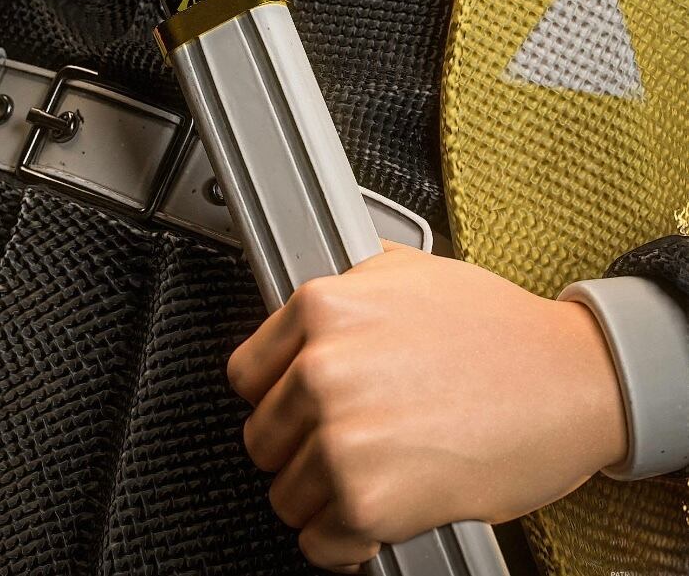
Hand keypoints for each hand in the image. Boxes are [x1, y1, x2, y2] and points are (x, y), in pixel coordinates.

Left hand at [227, 242, 628, 571]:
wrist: (569, 380)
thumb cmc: (499, 331)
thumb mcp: (406, 270)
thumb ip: (347, 282)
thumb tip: (312, 296)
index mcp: (321, 309)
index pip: (245, 375)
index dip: (274, 397)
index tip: (293, 409)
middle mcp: (321, 369)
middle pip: (261, 438)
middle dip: (299, 448)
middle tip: (345, 445)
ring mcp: (340, 436)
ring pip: (286, 494)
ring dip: (321, 497)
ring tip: (369, 477)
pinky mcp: (368, 500)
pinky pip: (320, 543)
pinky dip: (344, 542)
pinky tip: (376, 516)